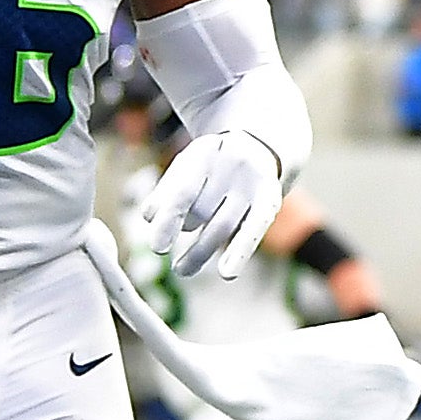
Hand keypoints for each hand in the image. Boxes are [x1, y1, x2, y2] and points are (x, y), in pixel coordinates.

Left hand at [148, 129, 288, 279]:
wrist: (259, 147)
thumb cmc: (211, 165)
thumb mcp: (186, 169)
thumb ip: (166, 191)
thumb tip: (149, 216)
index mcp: (205, 152)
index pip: (184, 191)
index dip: (170, 220)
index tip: (158, 249)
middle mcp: (234, 163)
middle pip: (202, 210)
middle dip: (183, 230)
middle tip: (162, 249)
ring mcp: (254, 182)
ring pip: (223, 225)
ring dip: (200, 252)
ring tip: (182, 269)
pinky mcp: (270, 199)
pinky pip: (253, 228)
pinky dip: (238, 252)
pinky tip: (227, 273)